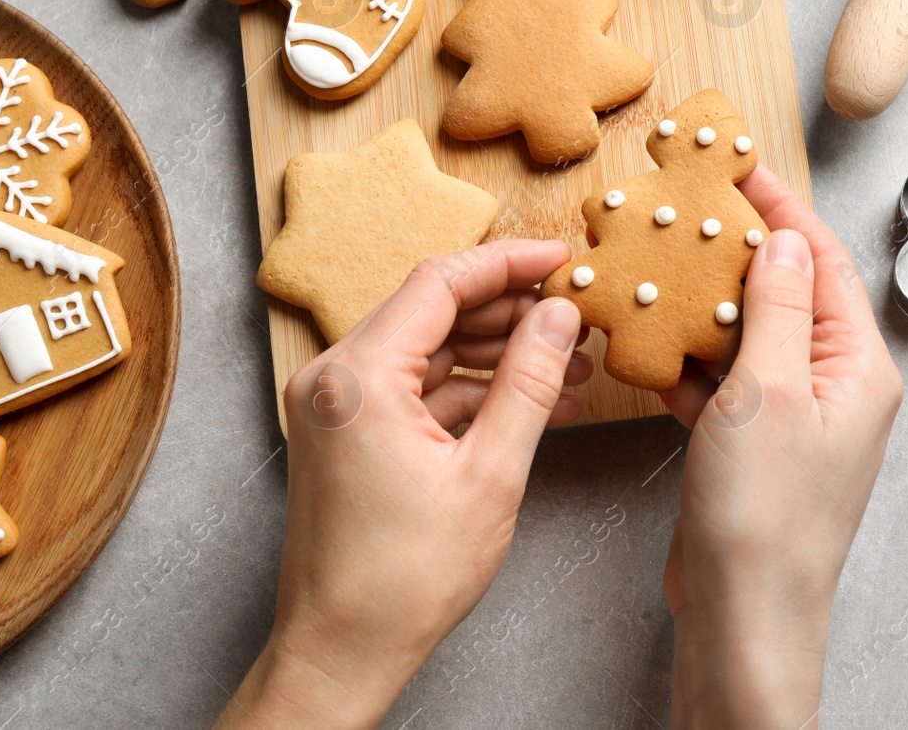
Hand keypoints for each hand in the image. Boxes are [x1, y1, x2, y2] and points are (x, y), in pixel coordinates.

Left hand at [215, 240, 590, 729]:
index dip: (509, 263)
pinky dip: (468, 390)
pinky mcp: (344, 431)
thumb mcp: (490, 474)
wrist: (341, 650)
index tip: (562, 258)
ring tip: (568, 363)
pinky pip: (413, 387)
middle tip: (575, 314)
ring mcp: (334, 404)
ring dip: (494, 352)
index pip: (440, 282)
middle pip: (431, 310)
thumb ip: (529, 383)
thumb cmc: (404, 580)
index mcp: (358, 377)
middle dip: (509, 310)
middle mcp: (333, 377)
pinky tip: (530, 402)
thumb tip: (560, 316)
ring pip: (426, 348)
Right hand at [660, 166, 902, 728]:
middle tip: (687, 211)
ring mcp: (793, 420)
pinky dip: (690, 363)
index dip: (782, 211)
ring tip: (659, 266)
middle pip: (786, 294)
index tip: (741, 171)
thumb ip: (776, 308)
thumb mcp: (769, 392)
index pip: (823, 262)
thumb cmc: (766, 515)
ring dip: (705, 307)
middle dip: (736, 253)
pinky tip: (651, 344)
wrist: (744, 614)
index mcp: (859, 366)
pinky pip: (724, 385)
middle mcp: (834, 387)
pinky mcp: (754, 448)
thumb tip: (783, 240)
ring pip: (748, 339)